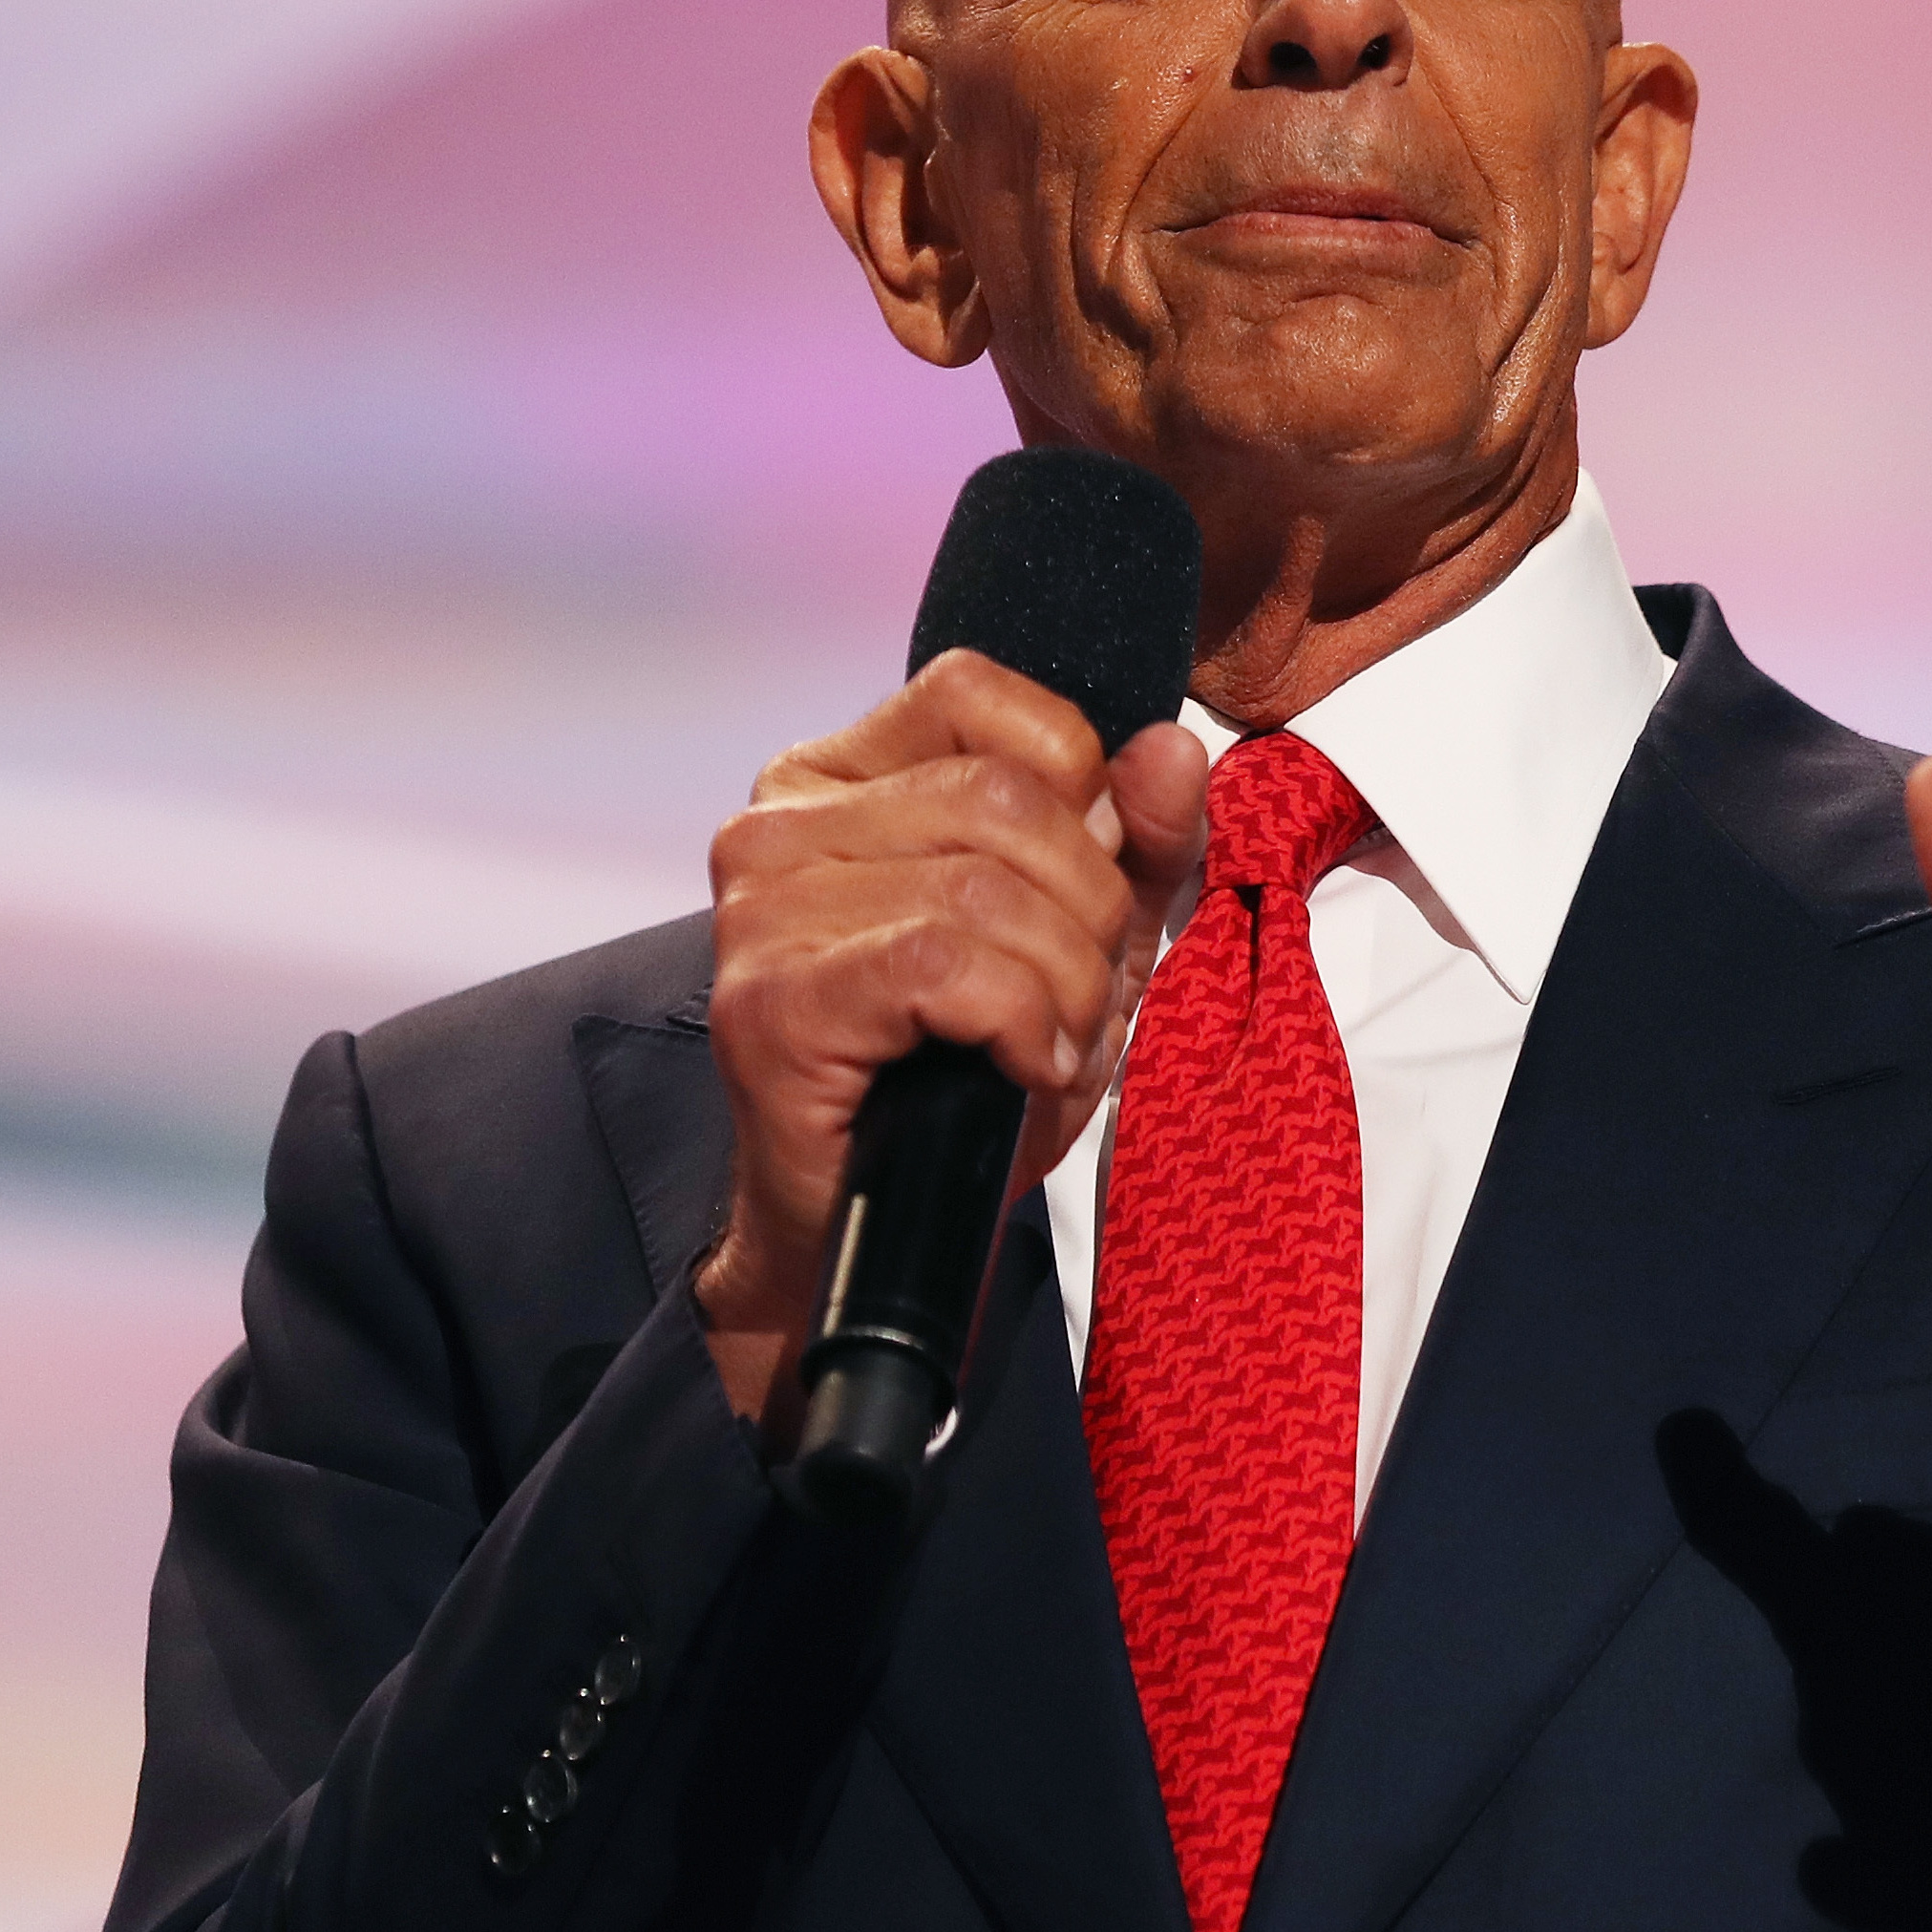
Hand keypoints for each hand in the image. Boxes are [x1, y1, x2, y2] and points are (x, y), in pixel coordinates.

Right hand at [696, 651, 1207, 1436]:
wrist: (882, 1234)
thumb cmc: (966, 1076)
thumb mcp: (1085, 943)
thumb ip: (1140, 840)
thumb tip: (1172, 747)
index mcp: (838, 777)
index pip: (983, 697)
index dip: (1076, 788)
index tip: (1081, 890)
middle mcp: (777, 822)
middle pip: (1006, 801)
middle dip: (1089, 911)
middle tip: (1079, 1000)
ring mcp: (759, 910)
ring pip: (985, 887)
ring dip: (1065, 984)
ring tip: (1049, 1044)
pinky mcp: (771, 1002)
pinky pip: (944, 966)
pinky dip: (1020, 1021)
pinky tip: (1021, 1066)